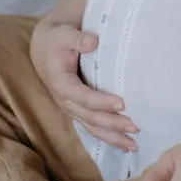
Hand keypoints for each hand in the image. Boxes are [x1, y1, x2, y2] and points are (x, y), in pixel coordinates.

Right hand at [29, 20, 138, 151]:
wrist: (45, 48)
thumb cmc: (57, 40)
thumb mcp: (64, 35)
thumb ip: (78, 39)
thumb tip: (93, 42)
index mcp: (61, 84)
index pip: (82, 97)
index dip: (101, 102)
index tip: (122, 104)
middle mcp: (65, 101)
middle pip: (90, 117)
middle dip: (113, 124)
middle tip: (135, 126)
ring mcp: (71, 108)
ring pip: (92, 127)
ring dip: (113, 137)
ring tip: (134, 145)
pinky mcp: (78, 110)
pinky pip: (93, 127)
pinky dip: (109, 137)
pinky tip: (125, 144)